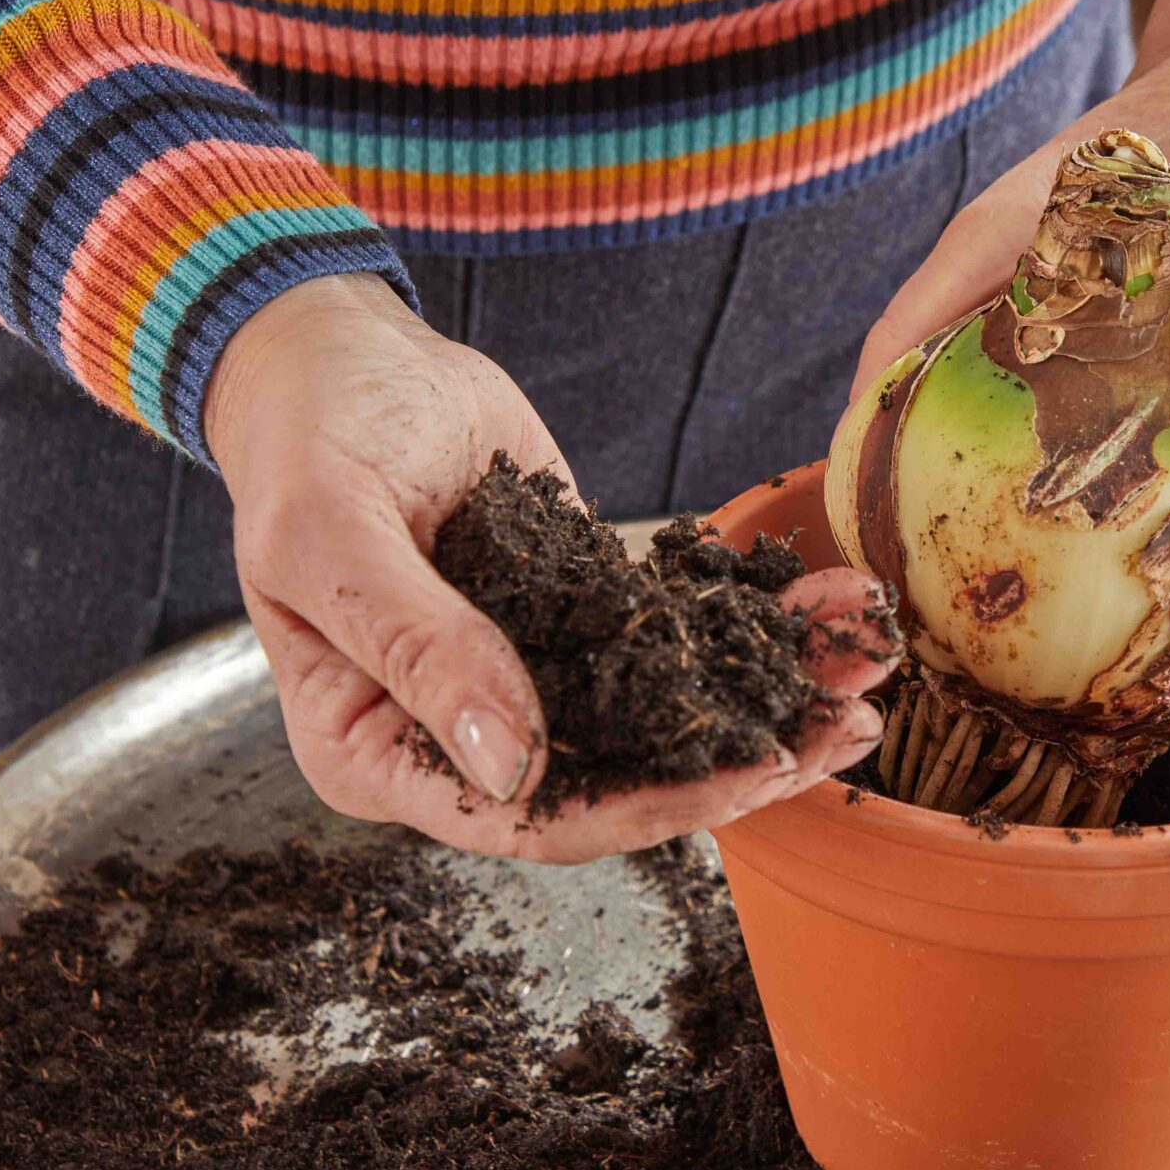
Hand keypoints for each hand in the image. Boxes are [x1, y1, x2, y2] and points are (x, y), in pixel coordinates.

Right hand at [206, 273, 892, 862]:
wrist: (331, 350)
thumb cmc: (304, 438)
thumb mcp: (333, 537)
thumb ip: (418, 647)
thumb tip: (513, 765)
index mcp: (377, 750)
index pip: (522, 819)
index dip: (640, 808)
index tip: (743, 776)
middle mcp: (459, 734)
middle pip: (611, 783)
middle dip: (733, 764)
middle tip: (844, 732)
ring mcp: (525, 676)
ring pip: (655, 716)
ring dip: (762, 696)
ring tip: (865, 668)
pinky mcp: (576, 615)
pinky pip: (668, 637)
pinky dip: (748, 623)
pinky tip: (827, 606)